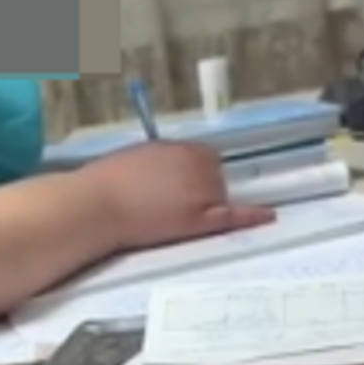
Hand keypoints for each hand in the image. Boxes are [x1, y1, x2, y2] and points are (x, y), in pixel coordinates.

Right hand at [87, 141, 275, 253]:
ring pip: (219, 198)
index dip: (194, 173)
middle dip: (200, 190)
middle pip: (215, 177)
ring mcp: (200, 190)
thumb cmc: (104, 183)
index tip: (180, 186)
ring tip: (170, 217)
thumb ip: (160, 162)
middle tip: (168, 206)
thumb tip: (170, 172)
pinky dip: (252, 215)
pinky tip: (268, 215)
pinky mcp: (199, 218)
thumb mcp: (135, 158)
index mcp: (177, 146)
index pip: (203, 157)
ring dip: (205, 206)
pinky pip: (232, 215)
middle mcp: (195, 163)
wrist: (95, 206)